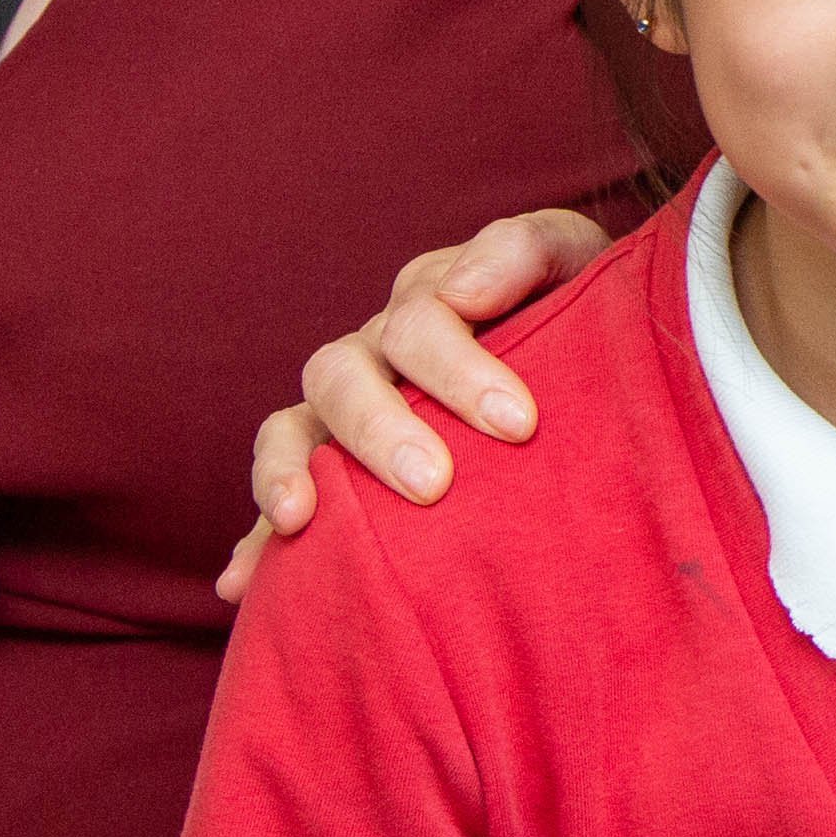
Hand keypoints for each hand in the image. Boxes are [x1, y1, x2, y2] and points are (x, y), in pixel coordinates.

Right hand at [221, 206, 615, 600]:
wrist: (594, 358)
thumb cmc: (584, 311)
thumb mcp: (571, 260)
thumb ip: (523, 251)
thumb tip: (461, 292)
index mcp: (425, 305)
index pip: (418, 322)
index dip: (458, 368)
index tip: (517, 422)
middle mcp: (375, 358)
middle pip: (343, 375)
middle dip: (381, 428)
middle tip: (434, 482)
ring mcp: (347, 417)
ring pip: (294, 429)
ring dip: (286, 471)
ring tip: (298, 517)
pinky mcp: (336, 477)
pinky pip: (283, 499)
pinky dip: (256, 540)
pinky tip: (241, 585)